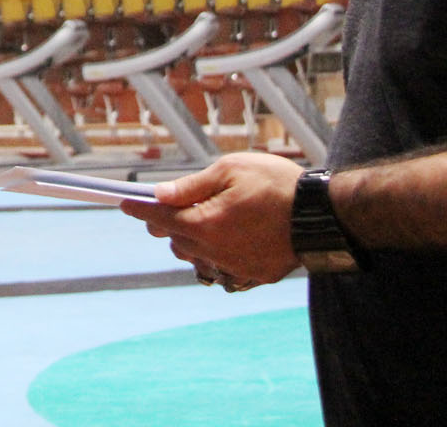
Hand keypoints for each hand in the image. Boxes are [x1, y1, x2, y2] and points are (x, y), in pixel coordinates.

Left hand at [121, 151, 304, 286]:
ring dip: (191, 240)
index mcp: (205, 223)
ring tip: (204, 219)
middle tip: (169, 205)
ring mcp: (235, 267)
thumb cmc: (276, 184)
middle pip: (175, 239)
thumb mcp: (230, 171)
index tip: (123, 203)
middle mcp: (215, 251)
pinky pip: (222, 267)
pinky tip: (229, 237)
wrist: (324, 215)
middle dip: (167, 222)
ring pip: (196, 257)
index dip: (139, 209)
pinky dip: (217, 253)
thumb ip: (191, 186)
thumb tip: (160, 194)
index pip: (160, 217)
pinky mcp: (254, 276)